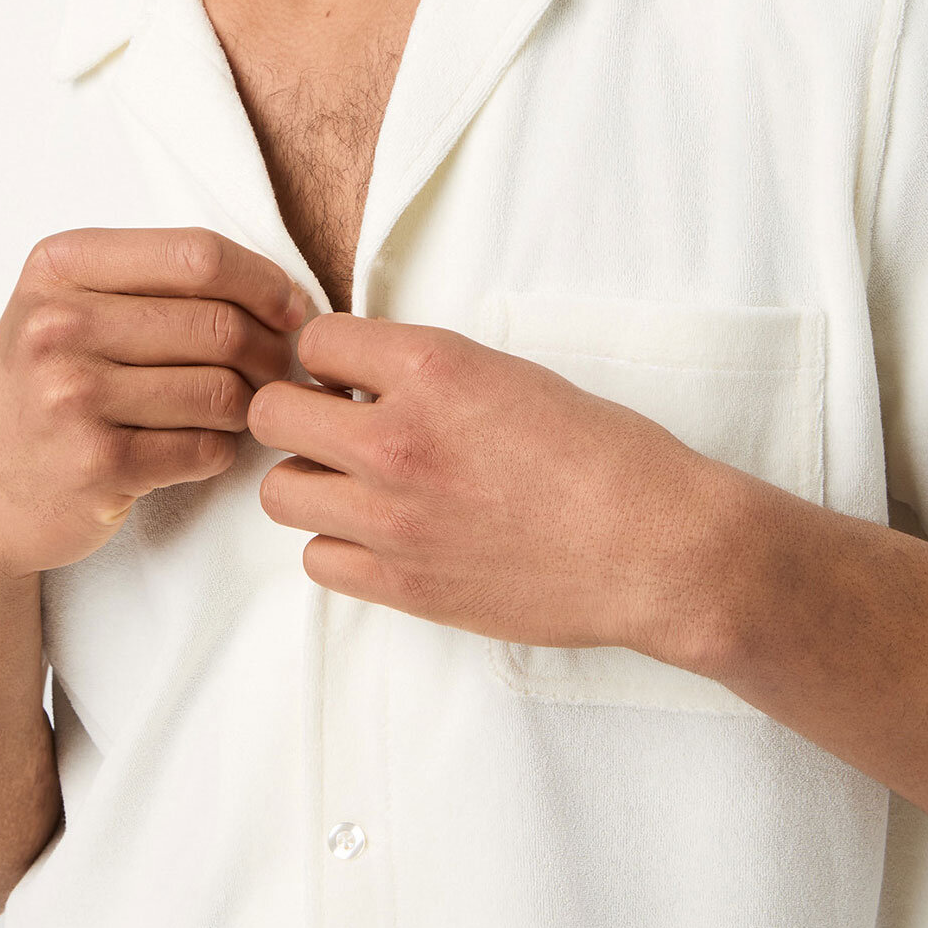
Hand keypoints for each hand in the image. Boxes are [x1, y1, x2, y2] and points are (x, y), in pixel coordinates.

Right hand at [0, 229, 311, 578]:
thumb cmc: (42, 391)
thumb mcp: (66, 308)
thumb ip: (153, 282)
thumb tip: (285, 295)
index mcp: (57, 268)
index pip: (196, 254)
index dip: (263, 281)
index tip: (290, 308)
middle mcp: (57, 326)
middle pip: (218, 323)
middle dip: (268, 349)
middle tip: (275, 369)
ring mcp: (72, 398)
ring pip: (221, 389)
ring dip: (248, 405)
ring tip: (236, 409)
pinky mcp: (96, 465)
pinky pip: (206, 448)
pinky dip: (220, 450)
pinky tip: (199, 447)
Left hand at [248, 314, 732, 666]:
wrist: (656, 547)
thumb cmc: (605, 454)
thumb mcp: (510, 374)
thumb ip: (428, 373)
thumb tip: (367, 379)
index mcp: (431, 368)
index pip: (314, 341)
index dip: (330, 358)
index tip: (351, 377)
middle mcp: (396, 438)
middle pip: (271, 414)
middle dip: (299, 414)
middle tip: (337, 428)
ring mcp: (392, 518)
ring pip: (280, 492)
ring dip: (313, 483)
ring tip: (359, 486)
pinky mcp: (401, 585)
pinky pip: (317, 560)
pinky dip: (340, 546)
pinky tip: (383, 537)